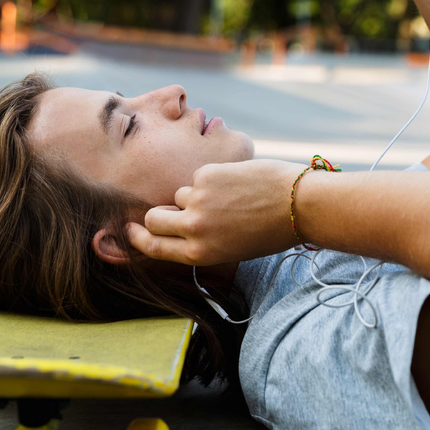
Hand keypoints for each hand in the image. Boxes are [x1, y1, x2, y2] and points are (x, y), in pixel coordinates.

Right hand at [126, 159, 305, 265]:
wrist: (298, 204)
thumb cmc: (271, 230)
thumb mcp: (232, 248)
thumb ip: (201, 240)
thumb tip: (177, 223)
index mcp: (200, 253)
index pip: (154, 247)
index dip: (138, 239)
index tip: (131, 230)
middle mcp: (193, 230)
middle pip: (153, 219)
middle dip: (157, 215)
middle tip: (169, 210)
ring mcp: (197, 201)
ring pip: (179, 195)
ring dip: (195, 195)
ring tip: (230, 199)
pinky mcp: (205, 176)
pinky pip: (198, 178)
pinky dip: (213, 179)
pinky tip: (238, 184)